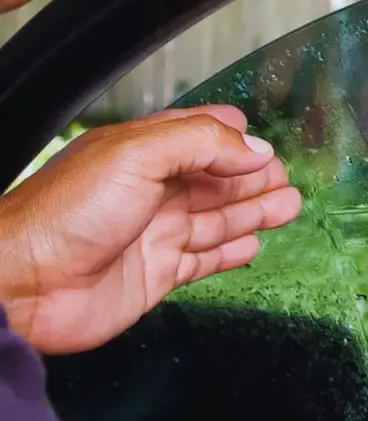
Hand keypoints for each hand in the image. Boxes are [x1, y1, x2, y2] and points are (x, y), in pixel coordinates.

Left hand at [0, 106, 301, 353]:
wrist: (24, 284)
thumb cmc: (70, 213)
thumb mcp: (138, 155)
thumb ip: (203, 144)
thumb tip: (257, 151)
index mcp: (142, 153)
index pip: (198, 135)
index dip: (234, 138)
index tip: (266, 143)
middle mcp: (151, 191)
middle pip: (215, 178)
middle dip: (254, 176)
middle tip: (287, 178)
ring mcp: (155, 234)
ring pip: (218, 218)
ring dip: (254, 211)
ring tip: (289, 206)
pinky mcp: (157, 275)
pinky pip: (204, 260)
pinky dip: (231, 252)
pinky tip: (253, 246)